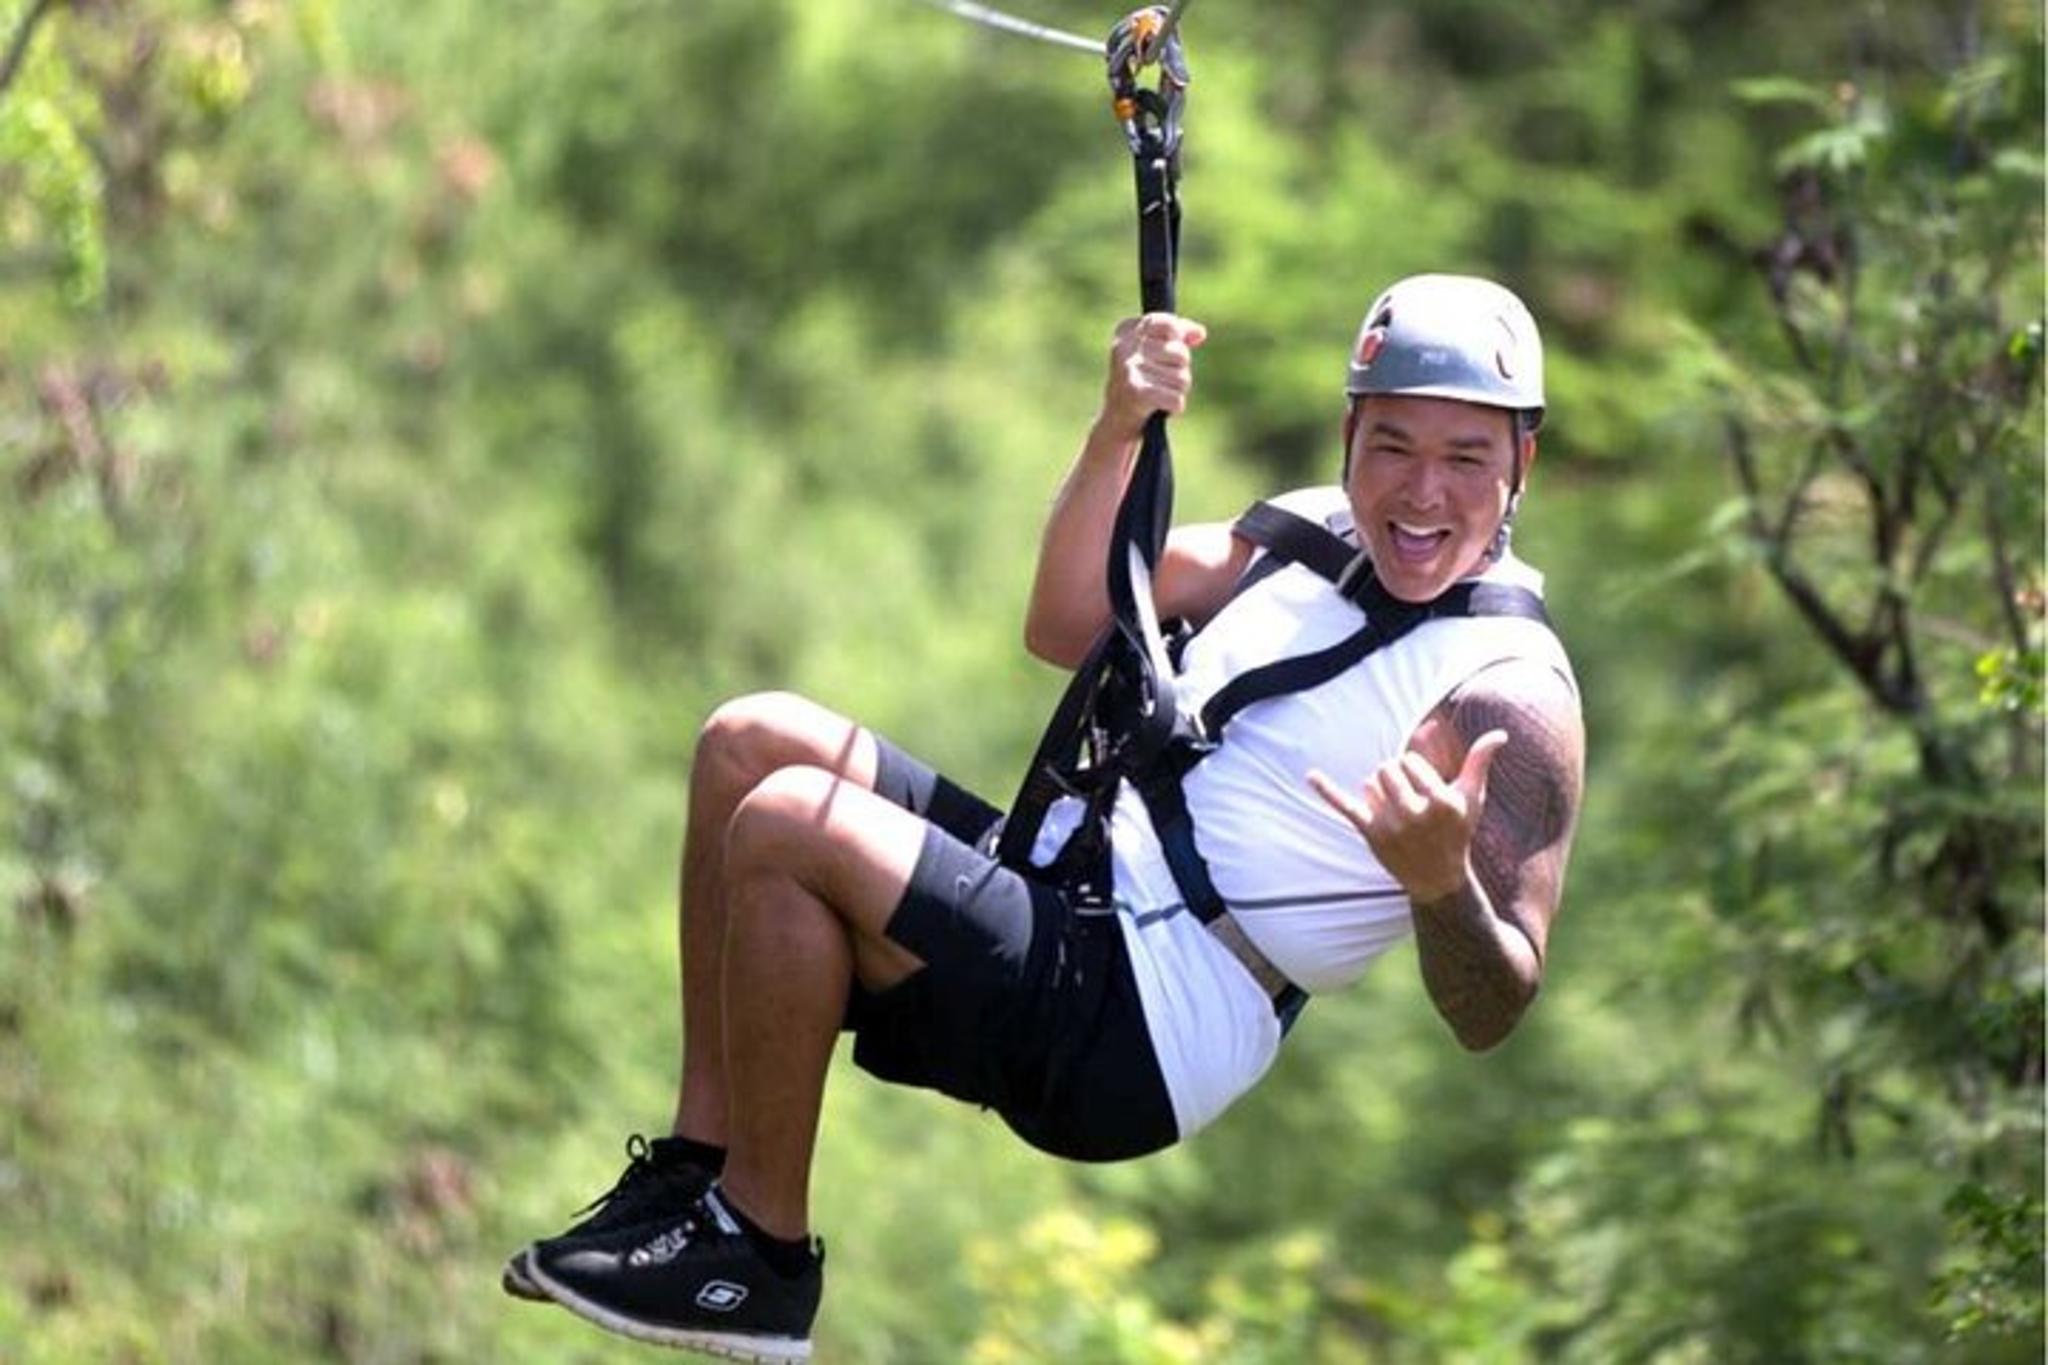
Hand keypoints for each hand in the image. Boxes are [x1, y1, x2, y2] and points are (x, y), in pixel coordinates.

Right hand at [1099, 313, 1206, 442]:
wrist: (1115, 422)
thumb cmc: (1138, 384)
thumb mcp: (1154, 354)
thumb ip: (1178, 336)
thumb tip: (1200, 333)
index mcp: (1126, 332)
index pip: (1168, 324)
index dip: (1180, 338)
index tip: (1174, 349)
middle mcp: (1124, 347)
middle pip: (1181, 354)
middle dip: (1179, 372)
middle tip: (1159, 381)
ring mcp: (1129, 369)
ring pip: (1182, 378)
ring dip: (1176, 391)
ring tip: (1158, 395)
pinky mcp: (1136, 392)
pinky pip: (1177, 399)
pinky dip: (1174, 407)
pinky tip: (1159, 408)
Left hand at [1308, 730, 1507, 901]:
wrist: (1438, 878)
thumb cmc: (1457, 832)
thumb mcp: (1472, 799)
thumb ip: (1480, 763)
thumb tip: (1498, 733)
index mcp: (1442, 801)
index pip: (1410, 762)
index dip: (1414, 770)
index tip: (1423, 788)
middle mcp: (1416, 814)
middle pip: (1387, 769)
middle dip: (1395, 778)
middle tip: (1408, 799)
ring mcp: (1391, 826)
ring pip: (1370, 783)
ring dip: (1379, 791)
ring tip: (1397, 811)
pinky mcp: (1371, 834)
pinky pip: (1345, 807)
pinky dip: (1327, 791)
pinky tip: (1311, 775)